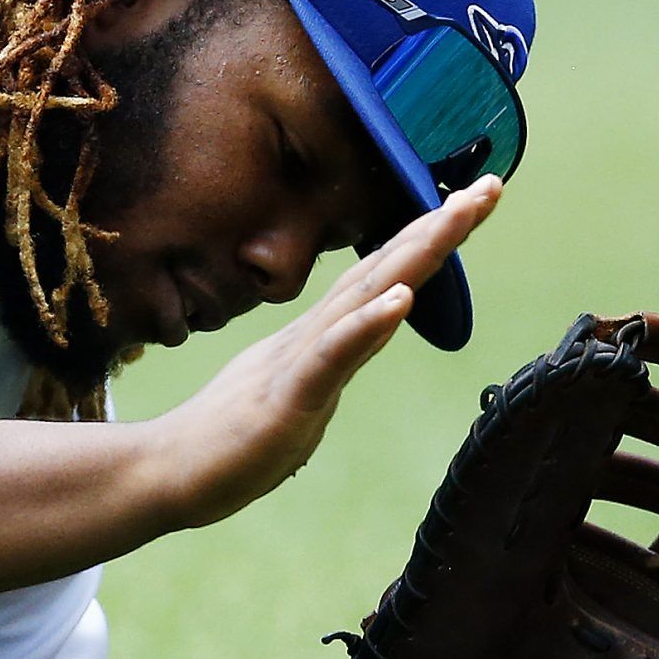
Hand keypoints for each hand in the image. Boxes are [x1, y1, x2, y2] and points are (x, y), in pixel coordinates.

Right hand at [141, 177, 500, 530]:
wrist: (167, 473)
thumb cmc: (227, 443)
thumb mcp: (295, 399)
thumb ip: (324, 370)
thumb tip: (348, 352)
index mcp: (319, 339)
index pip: (381, 279)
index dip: (427, 241)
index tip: (472, 202)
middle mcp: (313, 337)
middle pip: (385, 272)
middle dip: (439, 229)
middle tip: (491, 185)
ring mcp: (299, 364)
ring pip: (365, 300)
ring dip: (413, 256)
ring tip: (457, 216)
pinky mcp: (286, 401)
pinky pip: (331, 358)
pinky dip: (366, 326)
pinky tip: (400, 299)